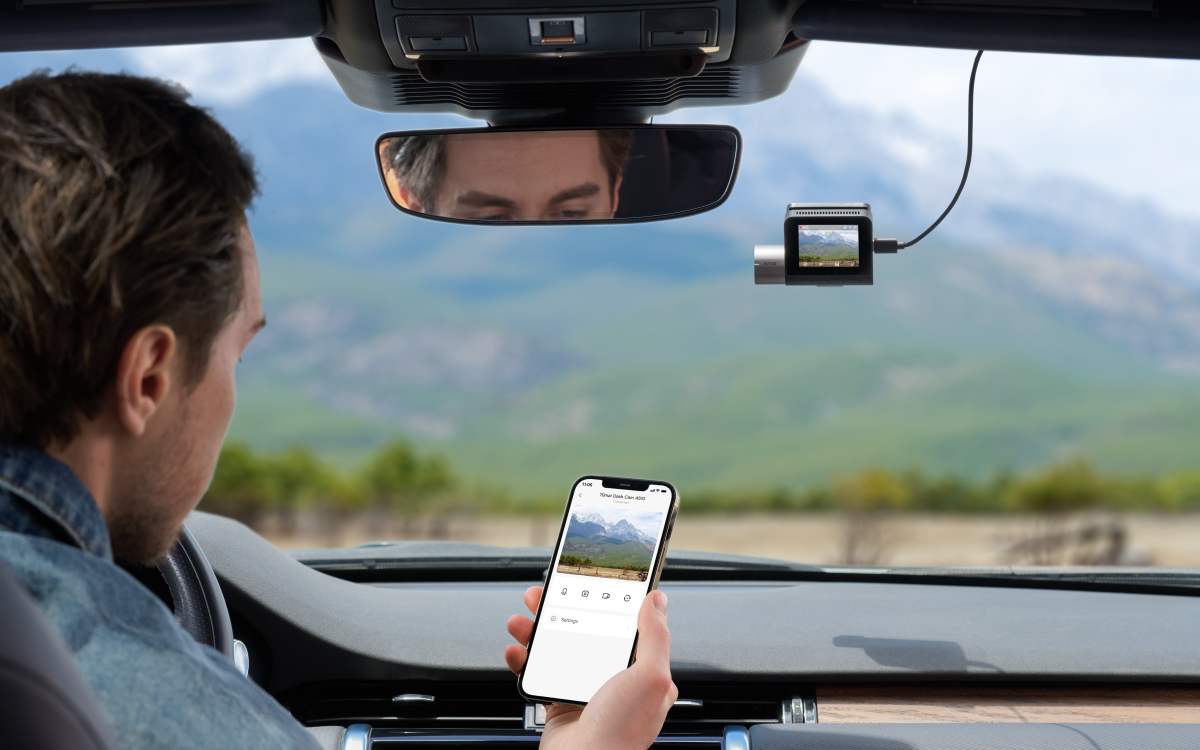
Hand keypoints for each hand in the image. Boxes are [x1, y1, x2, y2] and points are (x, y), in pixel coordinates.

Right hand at [505, 586, 677, 749]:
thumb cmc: (621, 733)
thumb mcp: (651, 677)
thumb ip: (655, 636)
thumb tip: (658, 600)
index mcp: (642, 672)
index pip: (625, 625)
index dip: (604, 601)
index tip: (588, 584)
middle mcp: (614, 680)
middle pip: (584, 631)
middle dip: (560, 610)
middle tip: (542, 596)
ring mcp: (585, 690)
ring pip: (558, 648)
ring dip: (535, 632)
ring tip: (521, 621)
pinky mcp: (560, 703)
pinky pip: (539, 674)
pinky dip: (524, 661)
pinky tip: (517, 652)